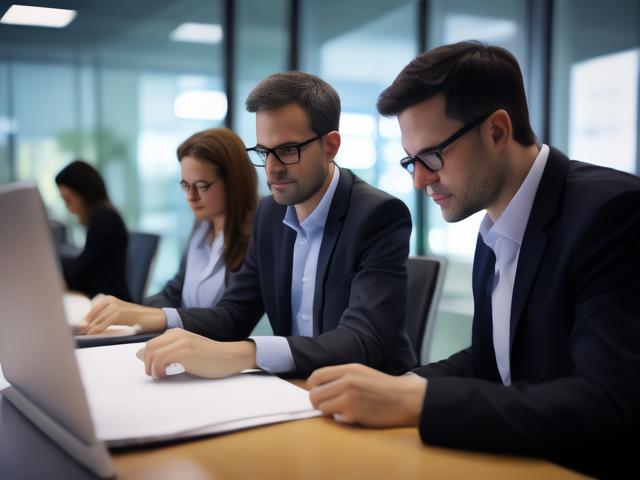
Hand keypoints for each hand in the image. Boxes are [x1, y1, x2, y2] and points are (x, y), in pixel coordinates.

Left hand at [83, 295, 165, 333]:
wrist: (151, 317)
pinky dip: (98, 329)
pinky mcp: (119, 313)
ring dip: (91, 328)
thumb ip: (105, 317)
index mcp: (109, 299)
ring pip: (97, 319)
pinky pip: (104, 323)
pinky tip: (94, 333)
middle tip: (83, 332)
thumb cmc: (135, 318)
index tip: (81, 328)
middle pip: (93, 314)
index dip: (85, 319)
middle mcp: (111, 300)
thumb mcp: (118, 314)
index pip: (91, 310)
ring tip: (88, 334)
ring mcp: (115, 306)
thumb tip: (89, 325)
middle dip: (87, 324)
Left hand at [136, 328, 256, 378]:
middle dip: (147, 364)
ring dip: (151, 368)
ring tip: (160, 376)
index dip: (148, 358)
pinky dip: (158, 370)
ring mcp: (181, 342)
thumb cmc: (209, 358)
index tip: (154, 369)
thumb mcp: (185, 352)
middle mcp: (177, 334)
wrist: (229, 357)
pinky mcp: (184, 352)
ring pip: (152, 354)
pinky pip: (160, 360)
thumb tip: (141, 355)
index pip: (150, 344)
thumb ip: (166, 352)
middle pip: (148, 348)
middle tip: (154, 374)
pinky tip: (165, 375)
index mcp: (176, 333)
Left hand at [307, 364, 426, 427]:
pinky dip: (339, 418)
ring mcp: (348, 398)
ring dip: (327, 411)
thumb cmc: (384, 387)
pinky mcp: (352, 414)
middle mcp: (346, 382)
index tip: (318, 391)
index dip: (313, 386)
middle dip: (318, 402)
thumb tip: (322, 387)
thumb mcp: (362, 372)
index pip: (317, 376)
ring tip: (339, 411)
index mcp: (348, 369)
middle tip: (327, 405)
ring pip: (321, 408)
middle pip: (314, 394)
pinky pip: (334, 418)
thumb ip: (342, 377)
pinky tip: (351, 415)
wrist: (405, 398)